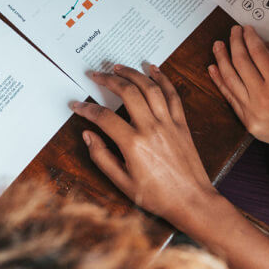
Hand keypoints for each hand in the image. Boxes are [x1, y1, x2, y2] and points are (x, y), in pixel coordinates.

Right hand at [72, 63, 224, 231]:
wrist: (191, 201)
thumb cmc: (158, 196)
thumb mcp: (123, 183)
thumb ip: (102, 157)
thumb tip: (88, 136)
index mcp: (133, 144)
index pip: (104, 117)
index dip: (87, 109)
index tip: (77, 105)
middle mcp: (151, 128)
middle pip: (127, 92)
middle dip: (108, 79)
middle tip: (96, 75)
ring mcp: (169, 124)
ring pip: (149, 87)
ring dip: (132, 73)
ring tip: (118, 67)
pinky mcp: (182, 124)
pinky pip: (172, 95)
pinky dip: (162, 79)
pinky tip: (153, 69)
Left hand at [208, 25, 268, 170]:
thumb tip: (261, 43)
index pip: (258, 52)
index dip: (249, 37)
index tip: (246, 30)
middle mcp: (263, 96)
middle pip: (241, 61)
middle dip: (235, 42)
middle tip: (232, 32)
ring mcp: (252, 110)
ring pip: (229, 78)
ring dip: (221, 59)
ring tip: (218, 46)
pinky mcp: (246, 120)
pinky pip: (229, 96)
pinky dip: (219, 81)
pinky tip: (213, 69)